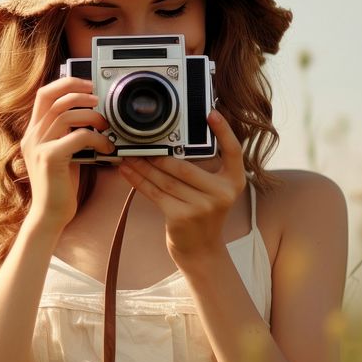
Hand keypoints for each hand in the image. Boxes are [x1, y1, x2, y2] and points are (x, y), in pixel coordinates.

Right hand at [20, 77, 115, 230]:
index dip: (65, 84)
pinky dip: (97, 138)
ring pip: (66, 114)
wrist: (49, 215)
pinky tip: (106, 146)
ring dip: (91, 116)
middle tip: (97, 98)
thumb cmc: (59, 187)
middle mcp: (32, 136)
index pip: (43, 95)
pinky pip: (77, 136)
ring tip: (105, 125)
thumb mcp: (62, 154)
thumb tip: (90, 117)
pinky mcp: (50, 158)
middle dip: (78, 91)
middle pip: (51, 97)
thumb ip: (68, 135)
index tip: (86, 86)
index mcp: (33, 133)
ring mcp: (38, 146)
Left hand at [117, 109, 246, 259]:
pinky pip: (155, 193)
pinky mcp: (181, 217)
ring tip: (129, 154)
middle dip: (158, 154)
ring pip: (165, 179)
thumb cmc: (204, 214)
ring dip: (143, 166)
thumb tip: (173, 143)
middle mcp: (221, 194)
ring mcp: (202, 206)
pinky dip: (139, 180)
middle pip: (184, 166)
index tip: (211, 112)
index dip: (224, 131)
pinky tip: (128, 170)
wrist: (201, 249)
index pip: (233, 151)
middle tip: (140, 141)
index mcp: (233, 182)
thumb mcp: (214, 191)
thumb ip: (204, 170)